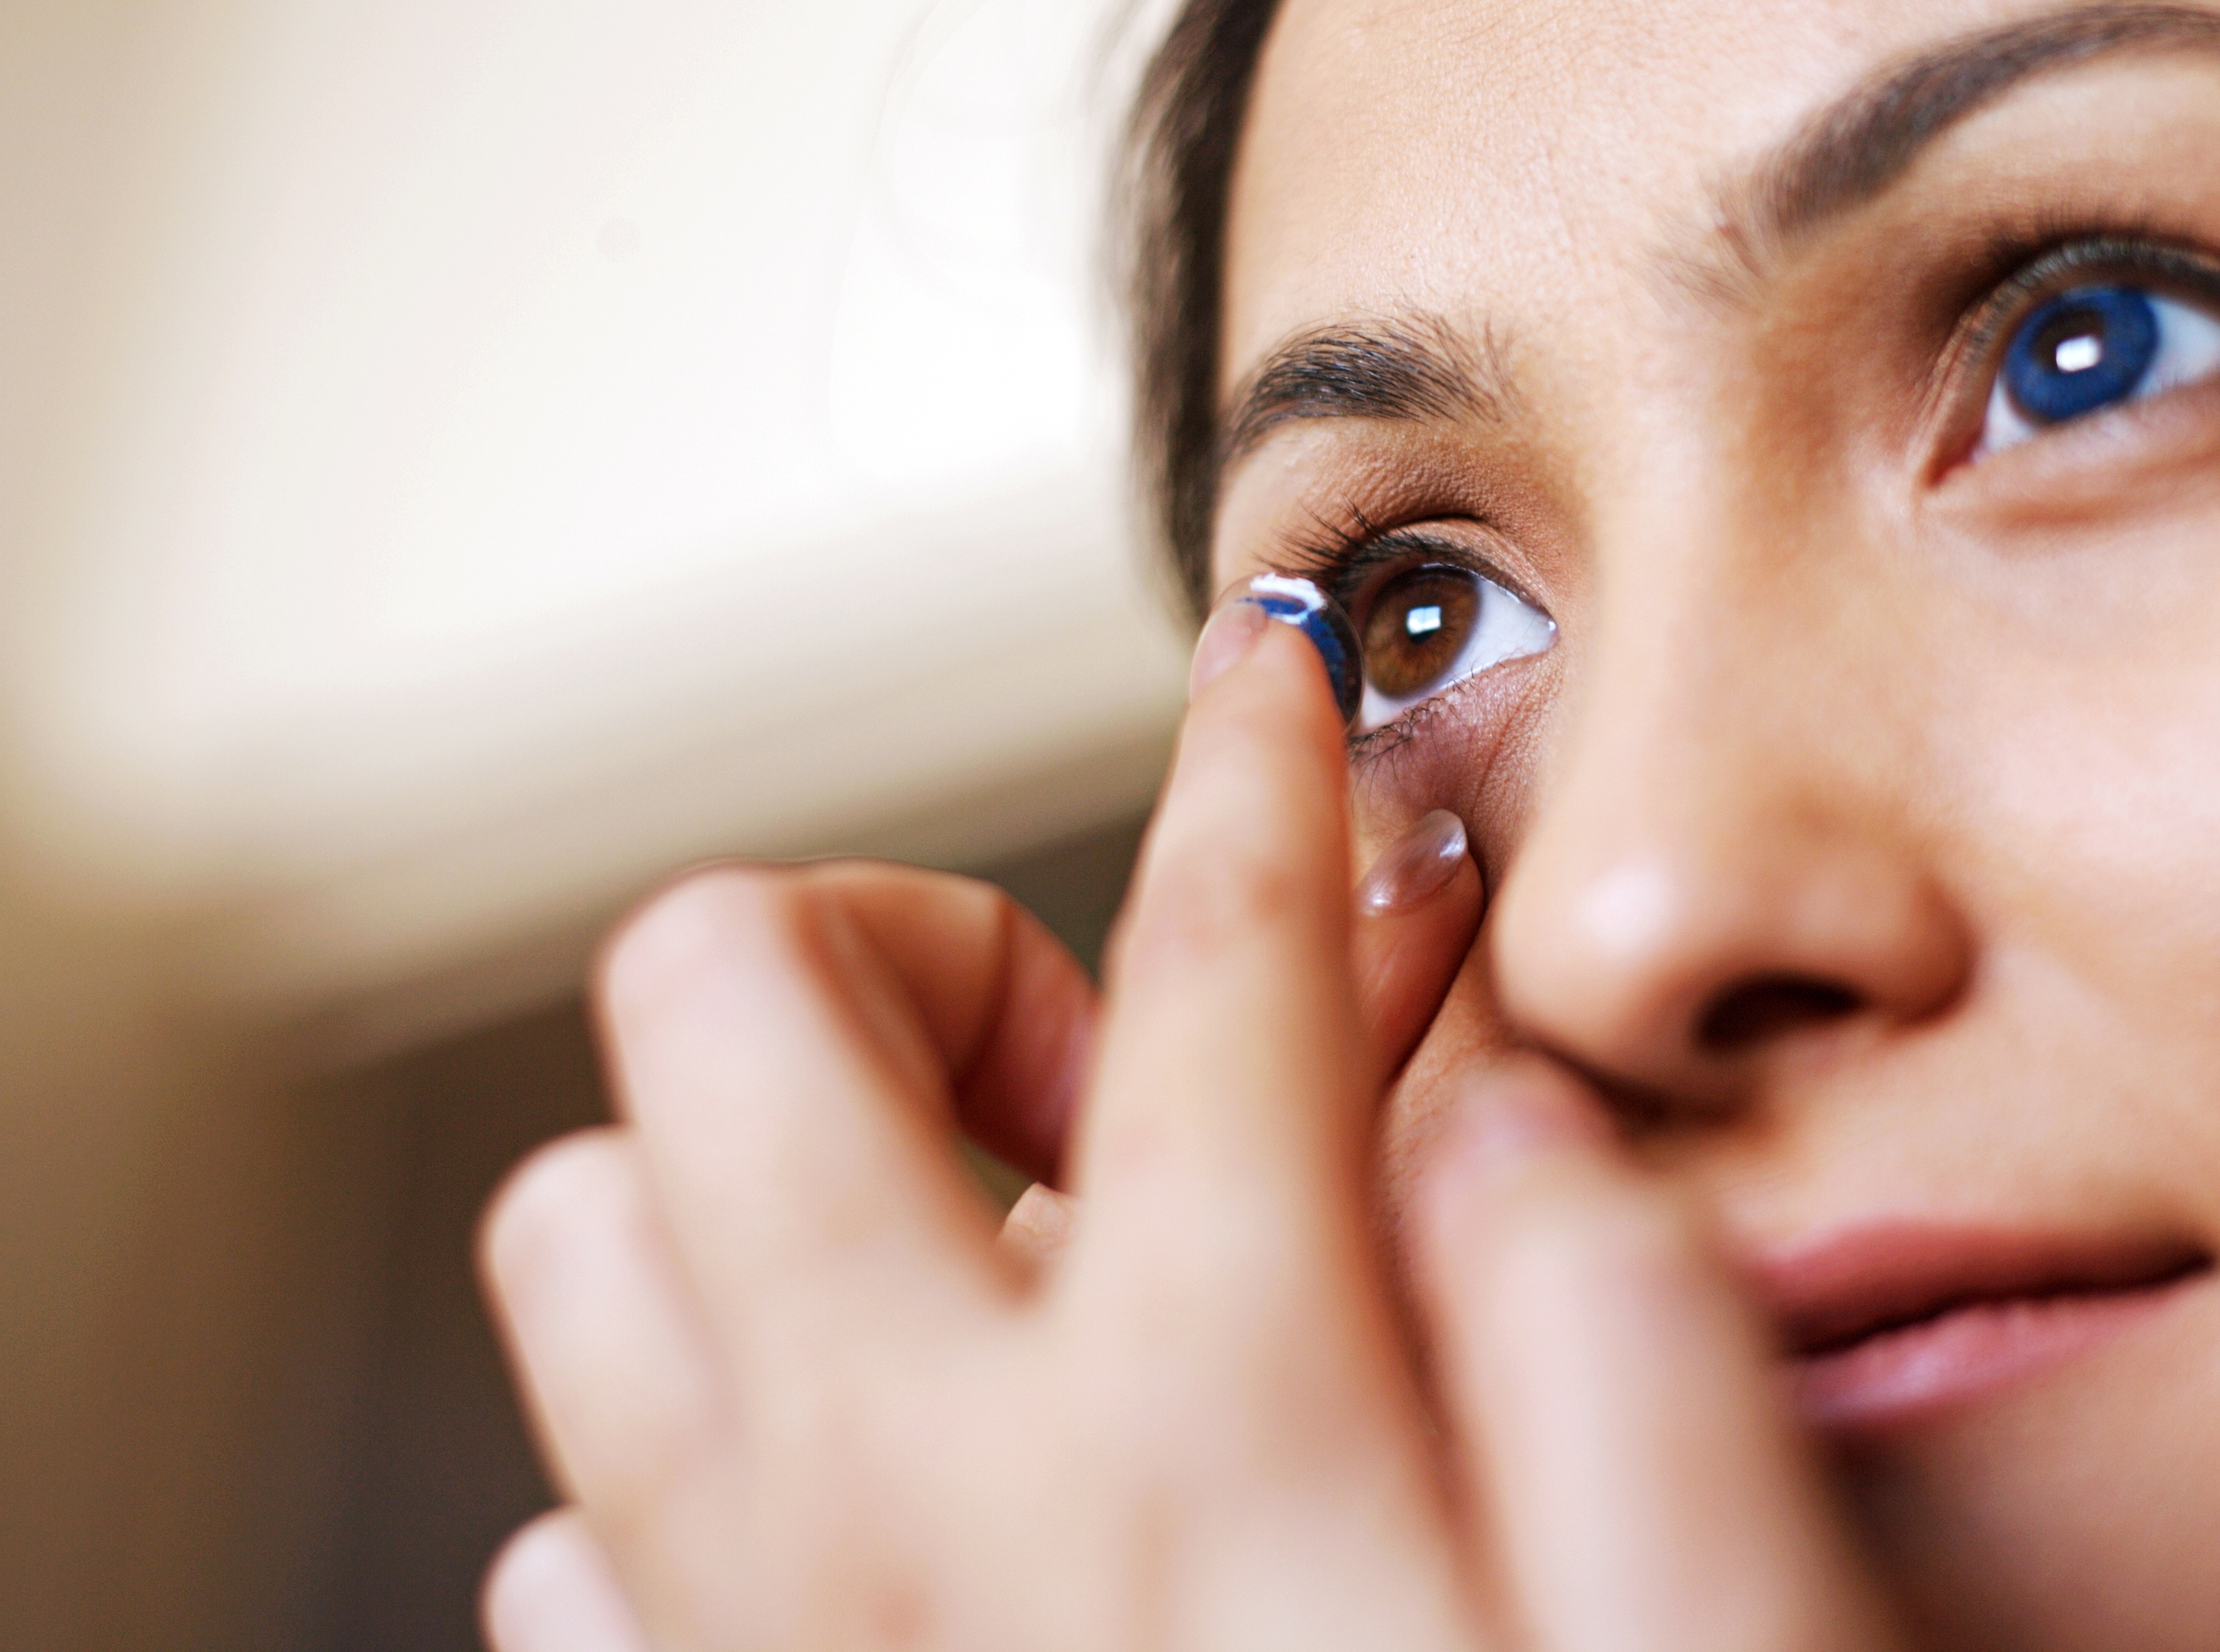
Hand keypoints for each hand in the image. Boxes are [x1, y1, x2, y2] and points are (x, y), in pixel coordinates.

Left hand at [477, 610, 1903, 1651]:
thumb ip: (1642, 1378)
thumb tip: (1525, 1131)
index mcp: (1219, 1442)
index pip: (1222, 978)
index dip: (1268, 785)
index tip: (1275, 691)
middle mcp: (933, 1514)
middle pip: (734, 1019)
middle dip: (920, 948)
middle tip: (1112, 1074)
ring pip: (596, 1237)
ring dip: (779, 1181)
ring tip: (1006, 1266)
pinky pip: (577, 1528)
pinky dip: (707, 1452)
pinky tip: (903, 1509)